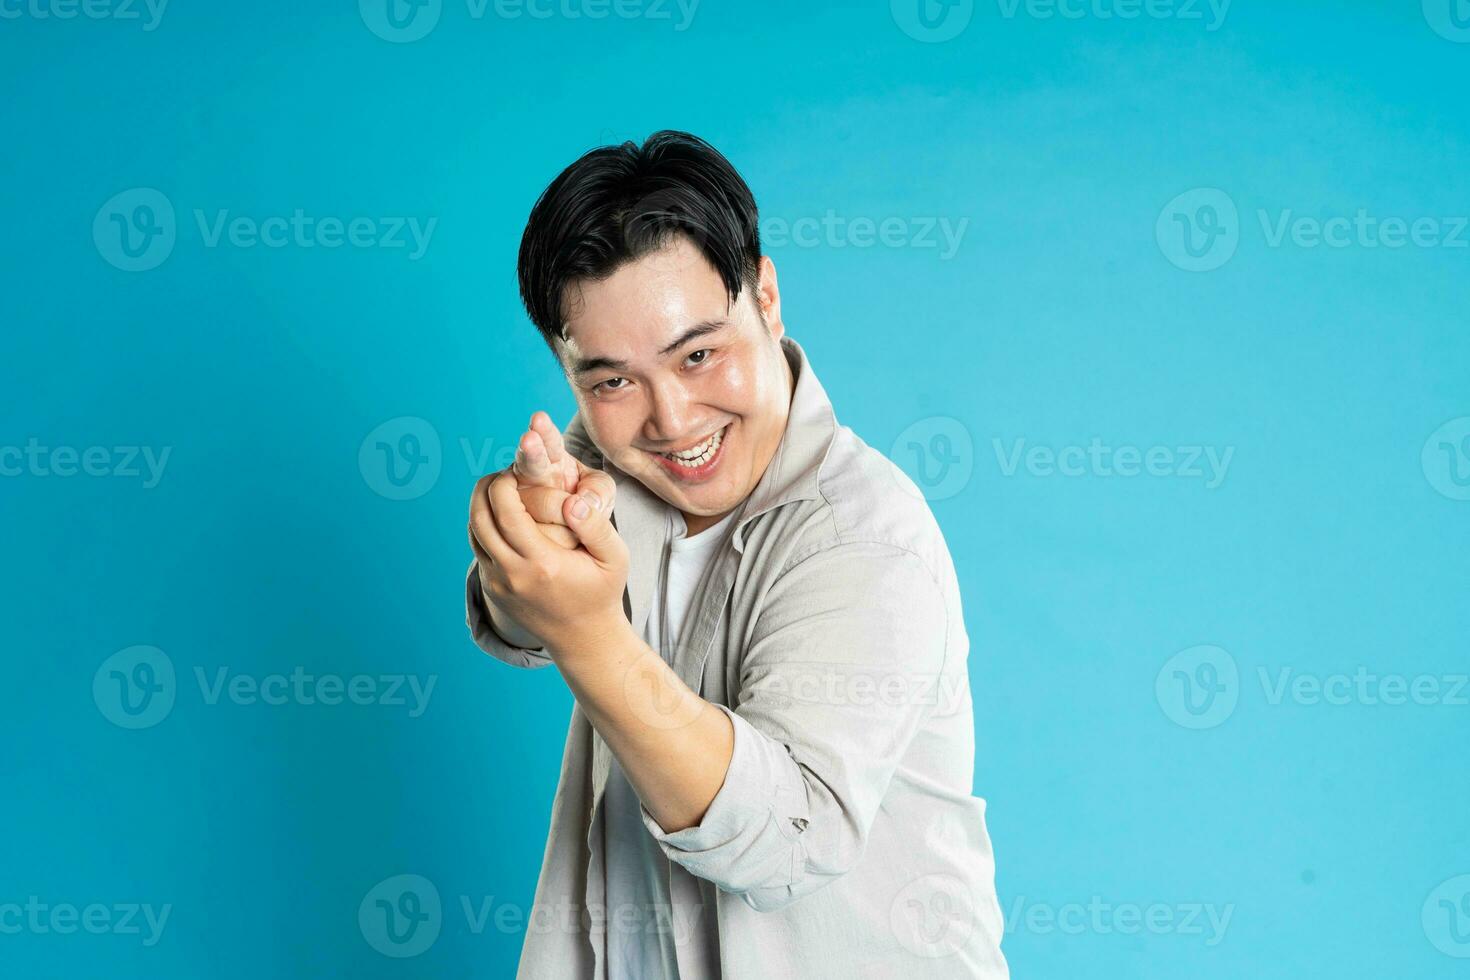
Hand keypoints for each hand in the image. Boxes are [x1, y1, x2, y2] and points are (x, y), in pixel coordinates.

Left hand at [471, 462, 629, 656]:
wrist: (583, 637)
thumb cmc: (602, 591)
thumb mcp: (615, 558)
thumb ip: (596, 525)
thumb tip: (572, 500)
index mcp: (542, 564)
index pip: (506, 511)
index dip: (504, 482)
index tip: (516, 469)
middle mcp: (513, 575)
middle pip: (479, 518)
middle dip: (486, 487)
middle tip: (504, 473)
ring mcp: (499, 584)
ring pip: (473, 533)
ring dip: (481, 505)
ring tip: (502, 490)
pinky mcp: (493, 589)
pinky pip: (479, 549)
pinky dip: (485, 525)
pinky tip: (504, 514)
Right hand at [506, 411, 610, 550]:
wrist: (573, 544)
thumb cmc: (589, 508)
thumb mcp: (603, 494)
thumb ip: (599, 490)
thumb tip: (578, 504)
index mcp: (553, 459)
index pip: (550, 442)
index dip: (544, 431)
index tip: (540, 419)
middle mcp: (530, 475)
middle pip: (529, 462)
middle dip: (530, 451)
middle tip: (530, 440)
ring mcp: (518, 501)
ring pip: (533, 503)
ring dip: (555, 513)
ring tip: (571, 520)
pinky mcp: (513, 527)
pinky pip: (530, 533)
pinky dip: (549, 538)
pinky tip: (558, 540)